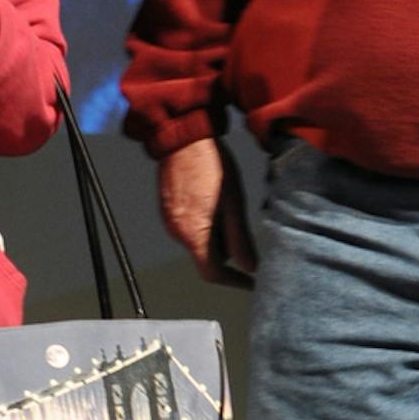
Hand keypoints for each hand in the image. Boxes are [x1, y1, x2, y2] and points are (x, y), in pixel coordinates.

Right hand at [159, 136, 256, 283]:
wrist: (183, 138)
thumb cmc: (210, 165)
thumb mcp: (233, 202)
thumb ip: (239, 239)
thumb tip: (249, 267)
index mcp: (194, 234)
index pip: (213, 273)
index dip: (234, 282)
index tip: (251, 282)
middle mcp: (177, 232)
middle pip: (207, 257)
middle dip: (227, 250)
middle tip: (243, 228)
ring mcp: (169, 221)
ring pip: (199, 241)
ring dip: (216, 234)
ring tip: (228, 205)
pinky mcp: (167, 210)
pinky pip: (189, 227)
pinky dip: (204, 222)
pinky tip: (213, 199)